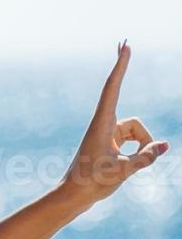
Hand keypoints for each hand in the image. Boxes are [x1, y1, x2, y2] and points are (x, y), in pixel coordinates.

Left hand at [57, 41, 168, 209]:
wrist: (72, 197)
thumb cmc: (91, 184)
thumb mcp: (122, 171)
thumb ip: (145, 158)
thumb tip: (165, 145)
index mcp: (101, 125)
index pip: (113, 89)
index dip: (121, 67)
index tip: (125, 46)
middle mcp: (104, 125)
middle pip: (135, 123)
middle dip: (135, 113)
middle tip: (125, 41)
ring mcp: (107, 135)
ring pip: (137, 136)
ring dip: (141, 151)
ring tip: (123, 170)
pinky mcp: (110, 144)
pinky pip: (134, 145)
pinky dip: (137, 155)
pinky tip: (124, 169)